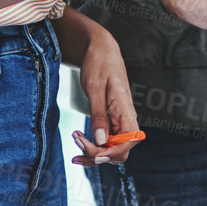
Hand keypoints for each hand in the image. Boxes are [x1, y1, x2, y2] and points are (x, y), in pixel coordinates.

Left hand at [70, 28, 140, 166]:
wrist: (100, 50)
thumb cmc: (100, 64)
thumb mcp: (95, 87)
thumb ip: (99, 114)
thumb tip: (101, 140)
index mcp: (126, 109)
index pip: (130, 141)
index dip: (114, 152)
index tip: (94, 152)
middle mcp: (125, 119)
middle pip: (120, 151)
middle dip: (100, 155)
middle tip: (79, 143)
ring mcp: (118, 122)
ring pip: (111, 150)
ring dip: (94, 154)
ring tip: (75, 150)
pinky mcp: (110, 121)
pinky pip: (105, 141)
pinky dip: (92, 147)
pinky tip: (80, 145)